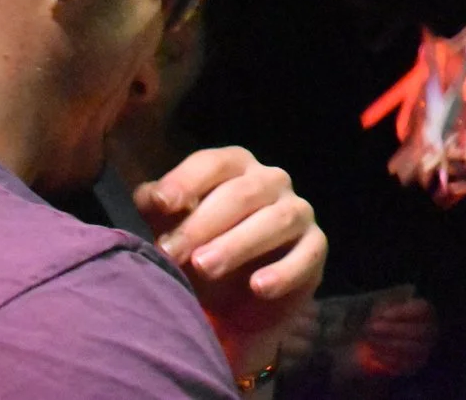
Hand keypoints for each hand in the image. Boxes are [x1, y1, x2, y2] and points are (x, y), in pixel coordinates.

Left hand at [139, 145, 326, 373]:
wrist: (237, 302)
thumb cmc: (201, 251)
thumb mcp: (174, 229)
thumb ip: (161, 210)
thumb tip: (150, 196)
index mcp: (235, 168)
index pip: (214, 163)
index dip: (187, 181)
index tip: (161, 204)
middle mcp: (271, 181)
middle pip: (243, 192)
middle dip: (204, 223)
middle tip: (172, 252)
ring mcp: (298, 212)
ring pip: (277, 219)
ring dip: (239, 243)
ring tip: (204, 267)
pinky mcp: (315, 248)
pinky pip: (307, 254)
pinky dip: (284, 271)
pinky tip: (258, 286)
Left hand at [344, 290, 437, 379]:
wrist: (394, 338)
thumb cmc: (391, 318)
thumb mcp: (387, 307)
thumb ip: (384, 309)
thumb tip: (378, 317)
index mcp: (427, 312)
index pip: (421, 310)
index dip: (402, 313)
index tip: (383, 315)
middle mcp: (431, 331)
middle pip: (416, 331)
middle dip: (392, 330)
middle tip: (373, 328)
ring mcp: (425, 350)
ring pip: (409, 349)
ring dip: (388, 345)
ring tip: (371, 340)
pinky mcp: (416, 365)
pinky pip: (403, 365)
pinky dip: (387, 359)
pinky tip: (374, 353)